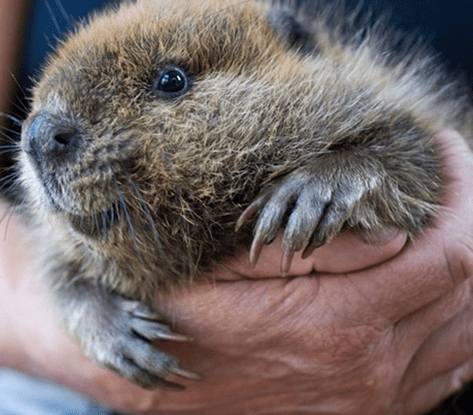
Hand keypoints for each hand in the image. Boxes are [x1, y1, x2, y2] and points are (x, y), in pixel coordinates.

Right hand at [139, 129, 472, 414]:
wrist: (175, 401)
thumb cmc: (189, 328)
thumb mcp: (224, 275)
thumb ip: (309, 252)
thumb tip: (392, 233)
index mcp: (340, 324)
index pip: (448, 254)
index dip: (461, 192)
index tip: (443, 150)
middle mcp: (376, 365)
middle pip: (468, 288)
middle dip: (467, 220)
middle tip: (445, 182)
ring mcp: (382, 394)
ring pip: (468, 329)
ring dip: (465, 271)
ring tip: (443, 227)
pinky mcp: (378, 409)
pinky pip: (452, 370)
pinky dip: (459, 325)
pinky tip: (440, 295)